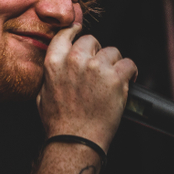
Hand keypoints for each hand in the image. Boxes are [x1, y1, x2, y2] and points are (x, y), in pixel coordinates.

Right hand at [36, 23, 137, 151]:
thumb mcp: (42, 94)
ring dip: (114, 63)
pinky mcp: (115, 78)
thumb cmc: (59, 123)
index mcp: (55, 62)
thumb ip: (51, 74)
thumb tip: (57, 64)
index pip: (66, 34)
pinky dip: (131, 72)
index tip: (80, 32)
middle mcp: (75, 60)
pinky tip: (128, 80)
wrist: (75, 141)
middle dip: (97, 52)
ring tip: (113, 79)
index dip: (75, 32)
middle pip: (92, 40)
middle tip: (99, 68)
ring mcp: (96, 68)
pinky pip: (129, 64)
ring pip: (112, 51)